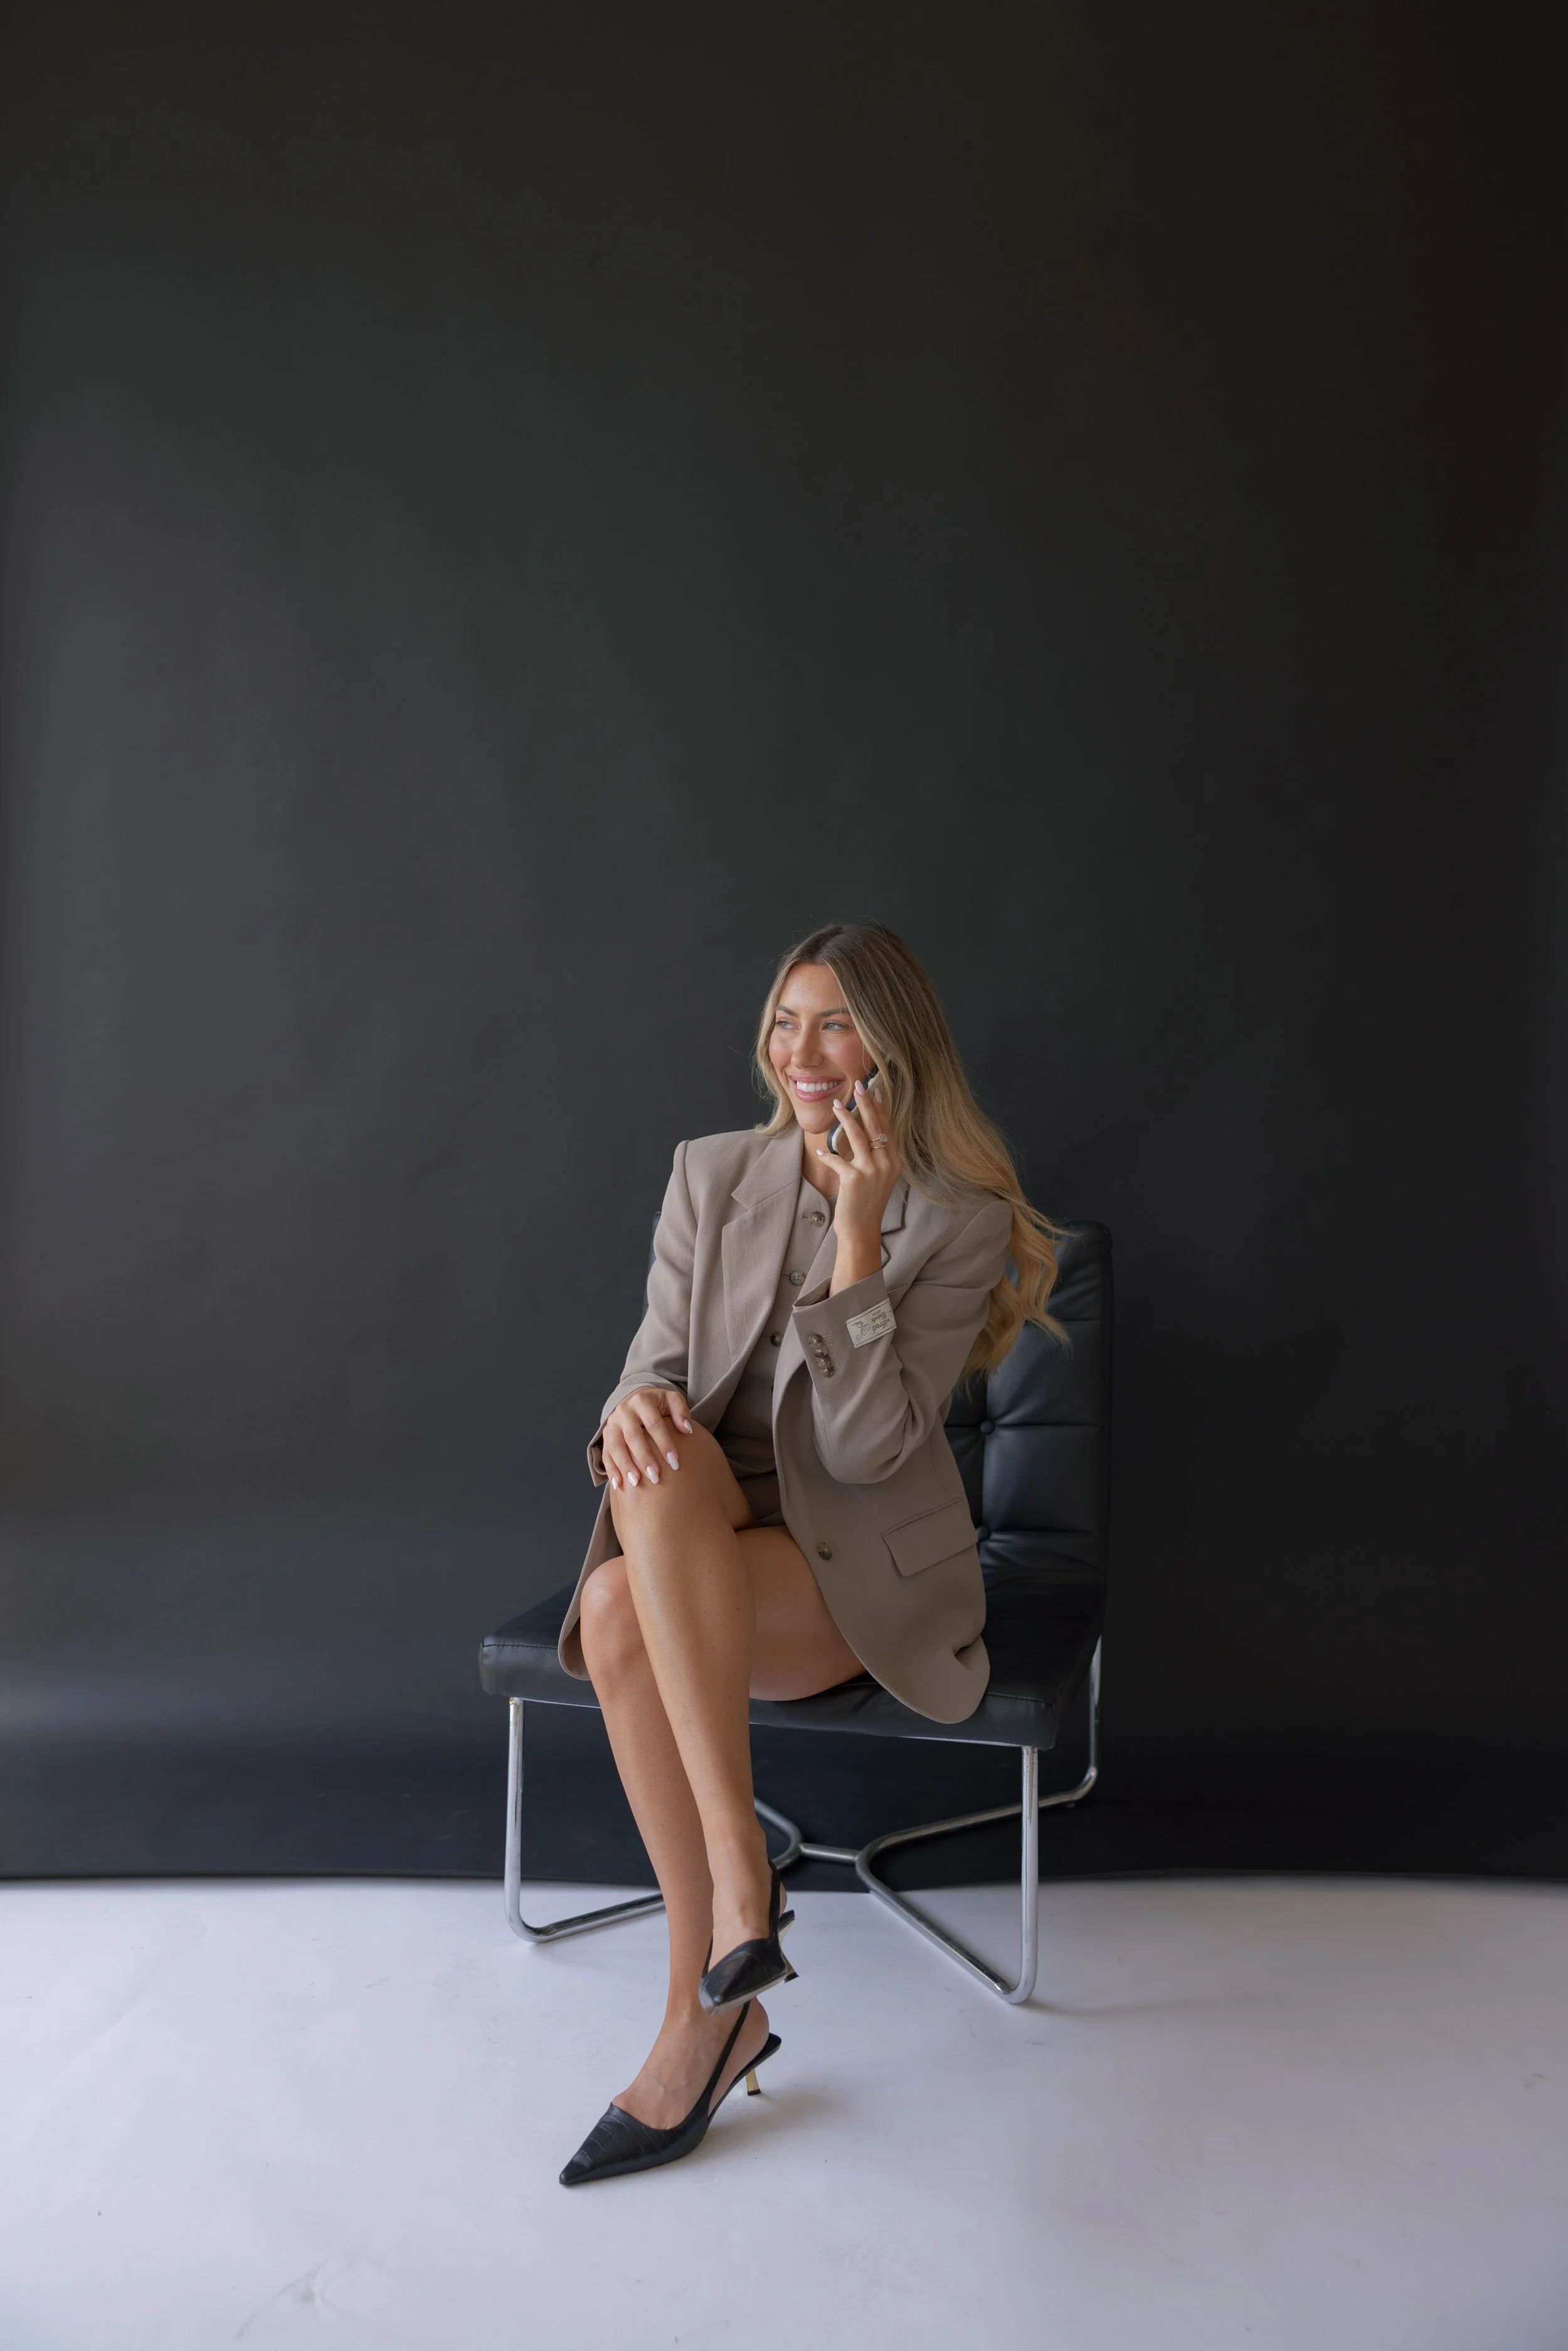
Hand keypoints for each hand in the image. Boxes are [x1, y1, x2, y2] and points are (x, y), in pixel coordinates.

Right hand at [602, 1387, 692, 1489]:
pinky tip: (619, 1484)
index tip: (674, 1463)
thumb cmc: (658, 1404)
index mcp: (642, 1400)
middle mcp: (624, 1411)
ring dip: (625, 1465)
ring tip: (636, 1482)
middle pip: (633, 1436)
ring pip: (616, 1446)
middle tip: (656, 1477)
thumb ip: (681, 1411)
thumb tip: (687, 1430)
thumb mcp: (672, 1400)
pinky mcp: (606, 1435)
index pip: (654, 1423)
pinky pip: (606, 1453)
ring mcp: (612, 1423)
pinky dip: (611, 1469)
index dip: (664, 1443)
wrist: (635, 1400)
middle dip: (644, 1458)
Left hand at [819, 1078, 901, 1287]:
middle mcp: (886, 1164)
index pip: (887, 1129)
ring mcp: (871, 1171)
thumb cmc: (866, 1204)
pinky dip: (828, 1154)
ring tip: (836, 1104)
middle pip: (876, 1127)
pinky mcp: (854, 1179)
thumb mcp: (878, 1178)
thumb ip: (875, 1157)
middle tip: (859, 1085)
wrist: (861, 1231)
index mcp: (894, 1162)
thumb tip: (864, 1132)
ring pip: (858, 1136)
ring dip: (846, 1118)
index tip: (875, 1090)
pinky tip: (820, 1151)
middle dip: (866, 1104)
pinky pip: (838, 1159)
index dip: (880, 1108)